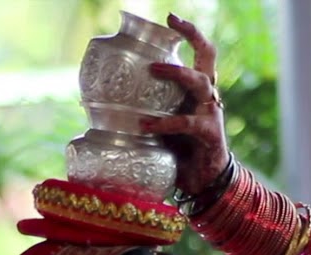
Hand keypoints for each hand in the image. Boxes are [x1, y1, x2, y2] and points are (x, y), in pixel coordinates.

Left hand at [139, 14, 229, 194]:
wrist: (204, 181)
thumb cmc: (180, 150)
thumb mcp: (161, 124)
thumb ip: (144, 109)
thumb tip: (99, 105)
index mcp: (198, 91)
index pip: (200, 53)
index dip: (188, 33)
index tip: (170, 18)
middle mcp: (207, 96)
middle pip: (208, 55)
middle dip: (193, 35)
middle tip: (174, 23)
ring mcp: (211, 112)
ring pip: (199, 81)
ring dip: (176, 72)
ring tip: (154, 68)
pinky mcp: (210, 133)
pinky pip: (186, 122)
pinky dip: (164, 122)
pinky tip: (145, 125)